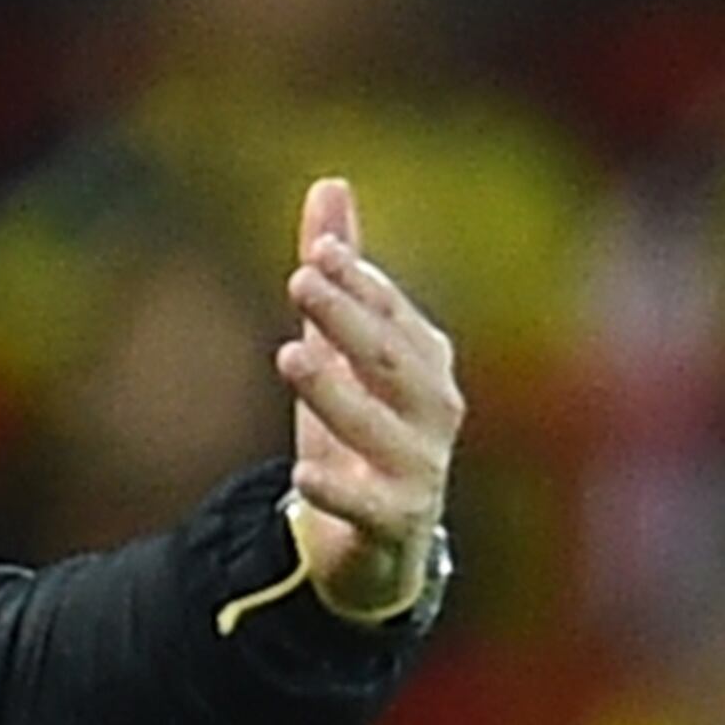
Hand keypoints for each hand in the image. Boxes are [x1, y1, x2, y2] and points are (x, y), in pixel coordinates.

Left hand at [279, 178, 461, 620]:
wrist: (378, 540)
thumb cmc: (360, 429)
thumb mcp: (343, 349)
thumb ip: (340, 277)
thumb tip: (329, 184)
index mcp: (425, 362)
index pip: (393, 312)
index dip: (359, 280)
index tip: (319, 251)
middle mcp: (434, 410)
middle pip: (393, 359)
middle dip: (349, 318)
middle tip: (301, 279)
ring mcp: (420, 469)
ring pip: (381, 428)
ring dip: (337, 392)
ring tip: (289, 354)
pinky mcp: (397, 522)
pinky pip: (370, 507)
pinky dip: (339, 491)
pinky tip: (303, 473)